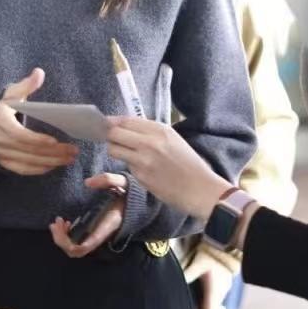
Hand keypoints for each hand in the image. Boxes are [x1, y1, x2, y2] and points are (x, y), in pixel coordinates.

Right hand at [0, 68, 78, 174]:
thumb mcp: (8, 95)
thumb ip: (25, 86)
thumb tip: (39, 73)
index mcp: (0, 122)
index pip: (20, 135)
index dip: (37, 140)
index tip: (55, 141)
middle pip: (29, 150)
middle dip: (53, 152)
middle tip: (73, 151)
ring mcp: (1, 154)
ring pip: (29, 162)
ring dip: (51, 162)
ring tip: (69, 159)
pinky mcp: (3, 163)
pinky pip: (23, 169)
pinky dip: (39, 169)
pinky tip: (54, 166)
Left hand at [50, 172, 126, 257]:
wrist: (139, 202)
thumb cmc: (130, 193)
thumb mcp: (122, 181)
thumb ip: (108, 179)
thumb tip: (88, 182)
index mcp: (106, 226)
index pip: (86, 245)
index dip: (70, 242)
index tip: (63, 222)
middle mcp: (100, 235)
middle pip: (76, 251)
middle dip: (61, 240)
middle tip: (55, 222)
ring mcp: (96, 236)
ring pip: (74, 249)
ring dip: (61, 238)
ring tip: (57, 222)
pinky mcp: (93, 233)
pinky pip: (77, 243)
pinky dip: (66, 236)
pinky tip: (65, 222)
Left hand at [107, 118, 229, 219]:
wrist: (200, 188)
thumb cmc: (188, 163)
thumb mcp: (172, 139)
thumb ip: (150, 131)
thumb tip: (126, 125)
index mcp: (160, 129)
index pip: (126, 120)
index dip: (113, 122)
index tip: (107, 124)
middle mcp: (149, 142)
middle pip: (114, 132)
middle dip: (109, 135)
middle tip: (112, 139)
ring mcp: (143, 159)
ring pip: (113, 149)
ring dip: (115, 150)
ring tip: (125, 153)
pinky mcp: (140, 176)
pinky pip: (125, 166)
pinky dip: (129, 165)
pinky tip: (141, 168)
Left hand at [183, 246, 234, 308]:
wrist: (228, 242)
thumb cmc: (212, 253)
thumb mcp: (197, 264)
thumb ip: (187, 274)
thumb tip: (175, 281)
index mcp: (214, 291)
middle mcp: (222, 291)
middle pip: (211, 307)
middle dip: (200, 307)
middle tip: (188, 300)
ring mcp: (226, 286)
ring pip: (215, 300)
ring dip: (205, 299)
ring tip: (192, 291)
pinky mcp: (227, 280)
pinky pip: (218, 291)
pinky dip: (210, 292)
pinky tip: (202, 282)